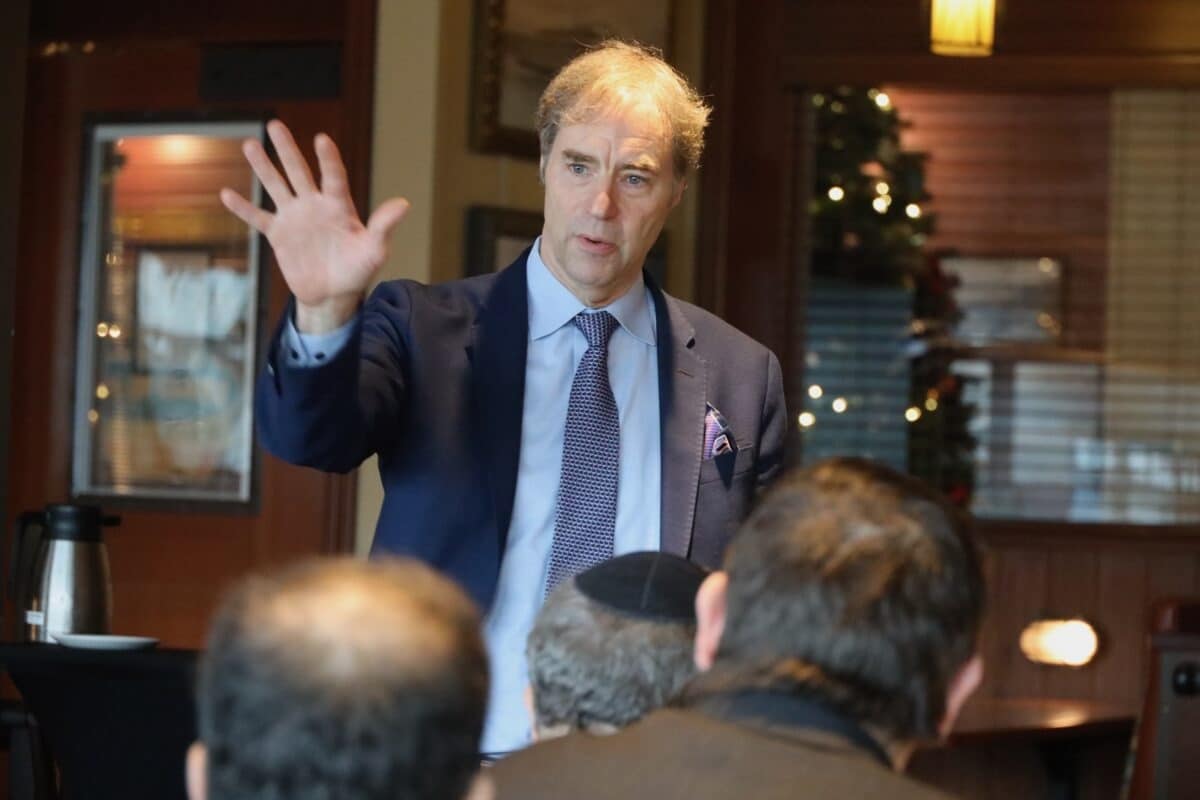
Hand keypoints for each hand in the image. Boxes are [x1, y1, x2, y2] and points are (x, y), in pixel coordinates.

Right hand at [220, 120, 409, 331]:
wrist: (333, 293)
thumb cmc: (358, 270)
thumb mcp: (374, 250)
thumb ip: (383, 226)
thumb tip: (404, 204)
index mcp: (339, 206)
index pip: (333, 177)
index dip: (328, 160)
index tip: (321, 139)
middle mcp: (314, 205)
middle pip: (299, 172)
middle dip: (287, 149)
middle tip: (275, 124)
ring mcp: (294, 218)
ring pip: (276, 187)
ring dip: (263, 168)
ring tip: (250, 145)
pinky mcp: (278, 235)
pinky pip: (257, 218)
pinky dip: (242, 208)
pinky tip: (226, 193)